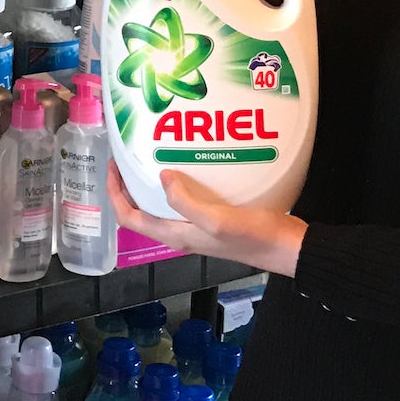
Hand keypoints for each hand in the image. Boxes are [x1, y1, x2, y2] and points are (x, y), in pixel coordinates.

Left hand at [108, 161, 304, 277]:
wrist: (287, 248)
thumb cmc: (253, 236)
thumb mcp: (217, 219)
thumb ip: (186, 202)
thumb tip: (161, 177)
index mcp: (175, 235)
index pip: (129, 217)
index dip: (114, 193)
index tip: (112, 164)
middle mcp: (180, 232)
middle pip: (140, 210)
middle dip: (128, 184)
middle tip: (127, 153)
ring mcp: (196, 226)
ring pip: (161, 204)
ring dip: (149, 182)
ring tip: (150, 152)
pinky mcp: (212, 217)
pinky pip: (184, 198)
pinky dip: (177, 181)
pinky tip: (187, 161)